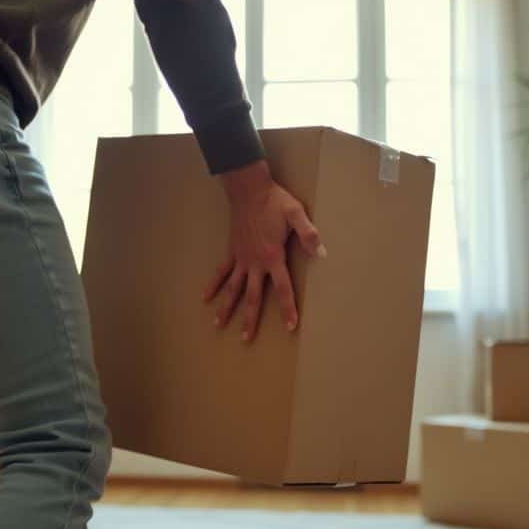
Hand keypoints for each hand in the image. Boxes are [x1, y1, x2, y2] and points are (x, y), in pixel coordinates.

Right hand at [204, 160, 324, 341]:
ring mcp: (241, 258)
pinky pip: (221, 271)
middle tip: (246, 339)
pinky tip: (206, 297)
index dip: (287, 308)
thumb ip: (308, 234)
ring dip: (226, 307)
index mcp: (272, 257)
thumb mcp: (296, 214)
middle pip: (253, 296)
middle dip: (250, 318)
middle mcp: (255, 262)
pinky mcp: (232, 251)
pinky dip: (213, 284)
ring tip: (219, 324)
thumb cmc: (274, 201)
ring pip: (233, 288)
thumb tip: (322, 253)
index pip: (283, 288)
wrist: (249, 189)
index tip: (289, 327)